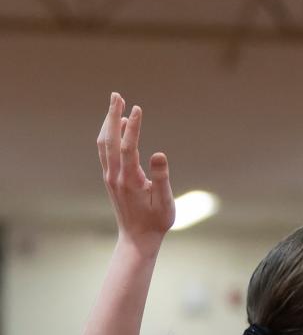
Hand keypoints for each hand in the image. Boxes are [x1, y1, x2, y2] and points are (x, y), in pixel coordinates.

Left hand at [97, 93, 174, 250]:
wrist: (137, 239)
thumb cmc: (156, 221)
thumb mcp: (165, 201)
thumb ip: (161, 177)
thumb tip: (158, 153)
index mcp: (129, 180)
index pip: (128, 146)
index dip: (133, 126)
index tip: (137, 107)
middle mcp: (115, 175)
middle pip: (109, 140)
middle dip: (112, 116)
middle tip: (116, 95)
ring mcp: (111, 176)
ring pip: (104, 144)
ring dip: (109, 122)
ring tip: (116, 104)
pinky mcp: (112, 178)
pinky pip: (106, 151)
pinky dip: (110, 134)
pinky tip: (119, 125)